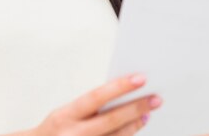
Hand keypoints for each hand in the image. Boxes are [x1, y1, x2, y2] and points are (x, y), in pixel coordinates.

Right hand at [31, 73, 162, 135]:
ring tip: (147, 114)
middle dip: (136, 108)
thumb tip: (119, 93)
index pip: (96, 97)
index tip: (140, 79)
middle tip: (155, 99)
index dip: (119, 87)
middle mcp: (72, 135)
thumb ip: (88, 107)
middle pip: (112, 120)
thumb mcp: (63, 114)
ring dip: (134, 125)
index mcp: (64, 116)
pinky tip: (132, 130)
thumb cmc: (53, 131)